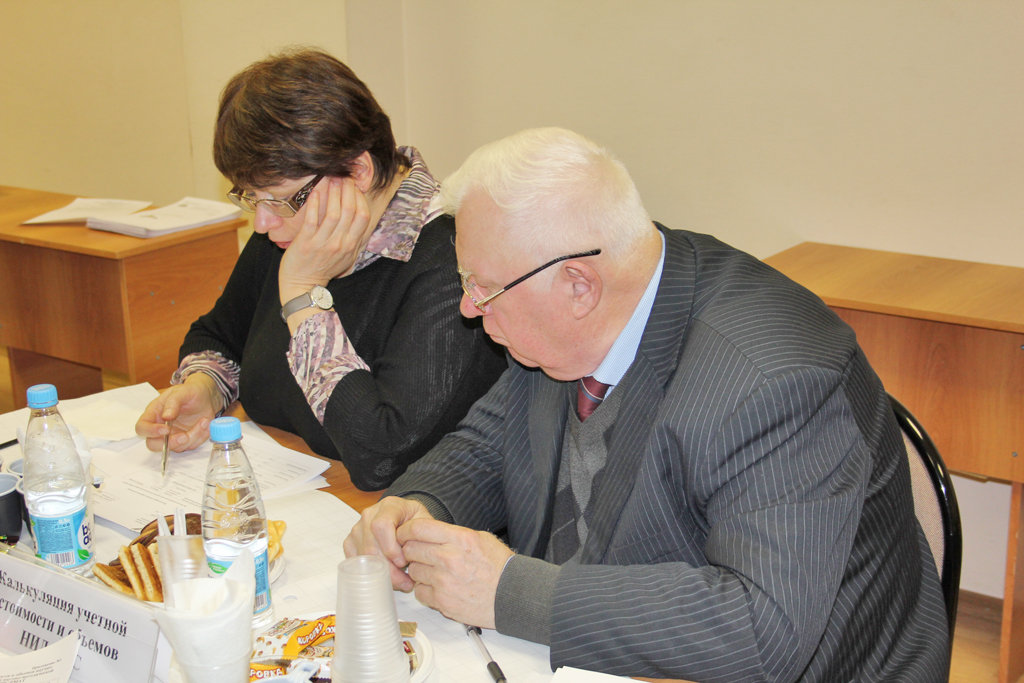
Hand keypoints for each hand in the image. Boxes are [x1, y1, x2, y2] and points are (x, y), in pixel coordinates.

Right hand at [134, 374, 221, 451]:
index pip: (142, 427)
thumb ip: (173, 402)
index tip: (166, 429)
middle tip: (185, 436)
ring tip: (204, 420)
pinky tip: (205, 424)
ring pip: (176, 447)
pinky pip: (190, 446)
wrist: (207, 397)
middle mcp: (160, 427)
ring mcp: (173, 435)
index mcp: (154, 413)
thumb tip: (166, 416)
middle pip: (153, 444)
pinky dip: (200, 437)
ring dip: (192, 437)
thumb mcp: (182, 391)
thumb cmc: (190, 392)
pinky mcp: (186, 440)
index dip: (150, 432)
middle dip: (170, 443)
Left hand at [278, 177, 373, 303]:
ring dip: (333, 193)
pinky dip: (315, 204)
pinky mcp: (306, 243)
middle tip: (343, 177)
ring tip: (330, 179)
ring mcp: (323, 243)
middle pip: (350, 211)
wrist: (303, 286)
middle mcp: (341, 244)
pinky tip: (315, 192)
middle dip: (347, 190)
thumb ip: (353, 237)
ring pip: (334, 213)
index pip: (363, 216)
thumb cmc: (322, 269)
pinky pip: (312, 220)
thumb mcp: (345, 256)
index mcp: (352, 245)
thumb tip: (358, 215)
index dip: (360, 198)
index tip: (354, 186)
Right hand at [343, 496, 434, 590]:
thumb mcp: (425, 522)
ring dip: (381, 573)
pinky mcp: (351, 541)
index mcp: (389, 506)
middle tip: (405, 580)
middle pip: (371, 546)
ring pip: (363, 556)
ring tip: (400, 581)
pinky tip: (386, 576)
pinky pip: (355, 561)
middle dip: (388, 568)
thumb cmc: (416, 521)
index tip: (404, 561)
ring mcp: (358, 528)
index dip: (391, 547)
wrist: (406, 518)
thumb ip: (421, 534)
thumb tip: (412, 553)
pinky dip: (370, 572)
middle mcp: (370, 515)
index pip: (381, 525)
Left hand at [396, 519, 513, 628]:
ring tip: (435, 573)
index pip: (418, 528)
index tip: (404, 534)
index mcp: (460, 538)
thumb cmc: (500, 567)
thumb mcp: (481, 539)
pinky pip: (419, 592)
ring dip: (419, 571)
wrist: (511, 596)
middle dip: (411, 551)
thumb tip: (432, 532)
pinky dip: (425, 590)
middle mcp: (449, 558)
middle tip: (420, 555)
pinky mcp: (442, 601)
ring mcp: (444, 581)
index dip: (405, 531)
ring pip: (413, 571)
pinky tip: (438, 588)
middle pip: (410, 549)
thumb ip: (455, 534)